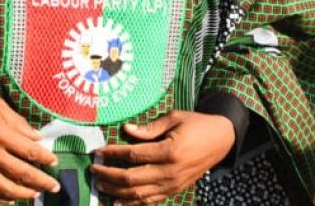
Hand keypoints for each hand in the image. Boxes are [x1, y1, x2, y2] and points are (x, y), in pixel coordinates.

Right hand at [0, 87, 59, 201]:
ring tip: (35, 194)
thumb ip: (19, 124)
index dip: (46, 159)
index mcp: (0, 133)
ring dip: (23, 194)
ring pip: (5, 189)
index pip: (31, 152)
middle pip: (22, 174)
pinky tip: (9, 199)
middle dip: (42, 182)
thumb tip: (38, 138)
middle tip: (54, 187)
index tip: (55, 162)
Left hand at [91, 111, 235, 204]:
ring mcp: (172, 184)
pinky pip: (150, 200)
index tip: (98, 151)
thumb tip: (126, 130)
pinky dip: (132, 203)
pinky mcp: (175, 190)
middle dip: (109, 174)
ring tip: (100, 184)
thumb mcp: (175, 118)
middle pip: (131, 178)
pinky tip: (117, 203)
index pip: (133, 155)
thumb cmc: (197, 124)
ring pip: (138, 193)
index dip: (113, 154)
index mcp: (169, 150)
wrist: (221, 140)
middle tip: (93, 169)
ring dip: (116, 191)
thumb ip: (149, 127)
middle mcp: (170, 171)